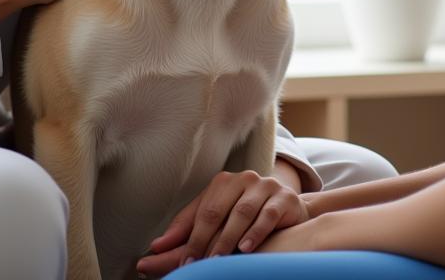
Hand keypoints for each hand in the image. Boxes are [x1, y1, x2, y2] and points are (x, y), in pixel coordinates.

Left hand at [136, 170, 309, 275]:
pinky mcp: (284, 198)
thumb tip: (155, 247)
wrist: (289, 209)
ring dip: (227, 238)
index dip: (190, 238)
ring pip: (241, 213)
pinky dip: (255, 232)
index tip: (182, 263)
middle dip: (205, 240)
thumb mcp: (218, 219)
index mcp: (223, 182)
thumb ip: (188, 230)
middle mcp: (243, 179)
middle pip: (218, 210)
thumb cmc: (247, 217)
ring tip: (217, 259)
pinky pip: (267, 215)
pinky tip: (245, 248)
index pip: (202, 211)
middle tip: (196, 264)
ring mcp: (264, 186)